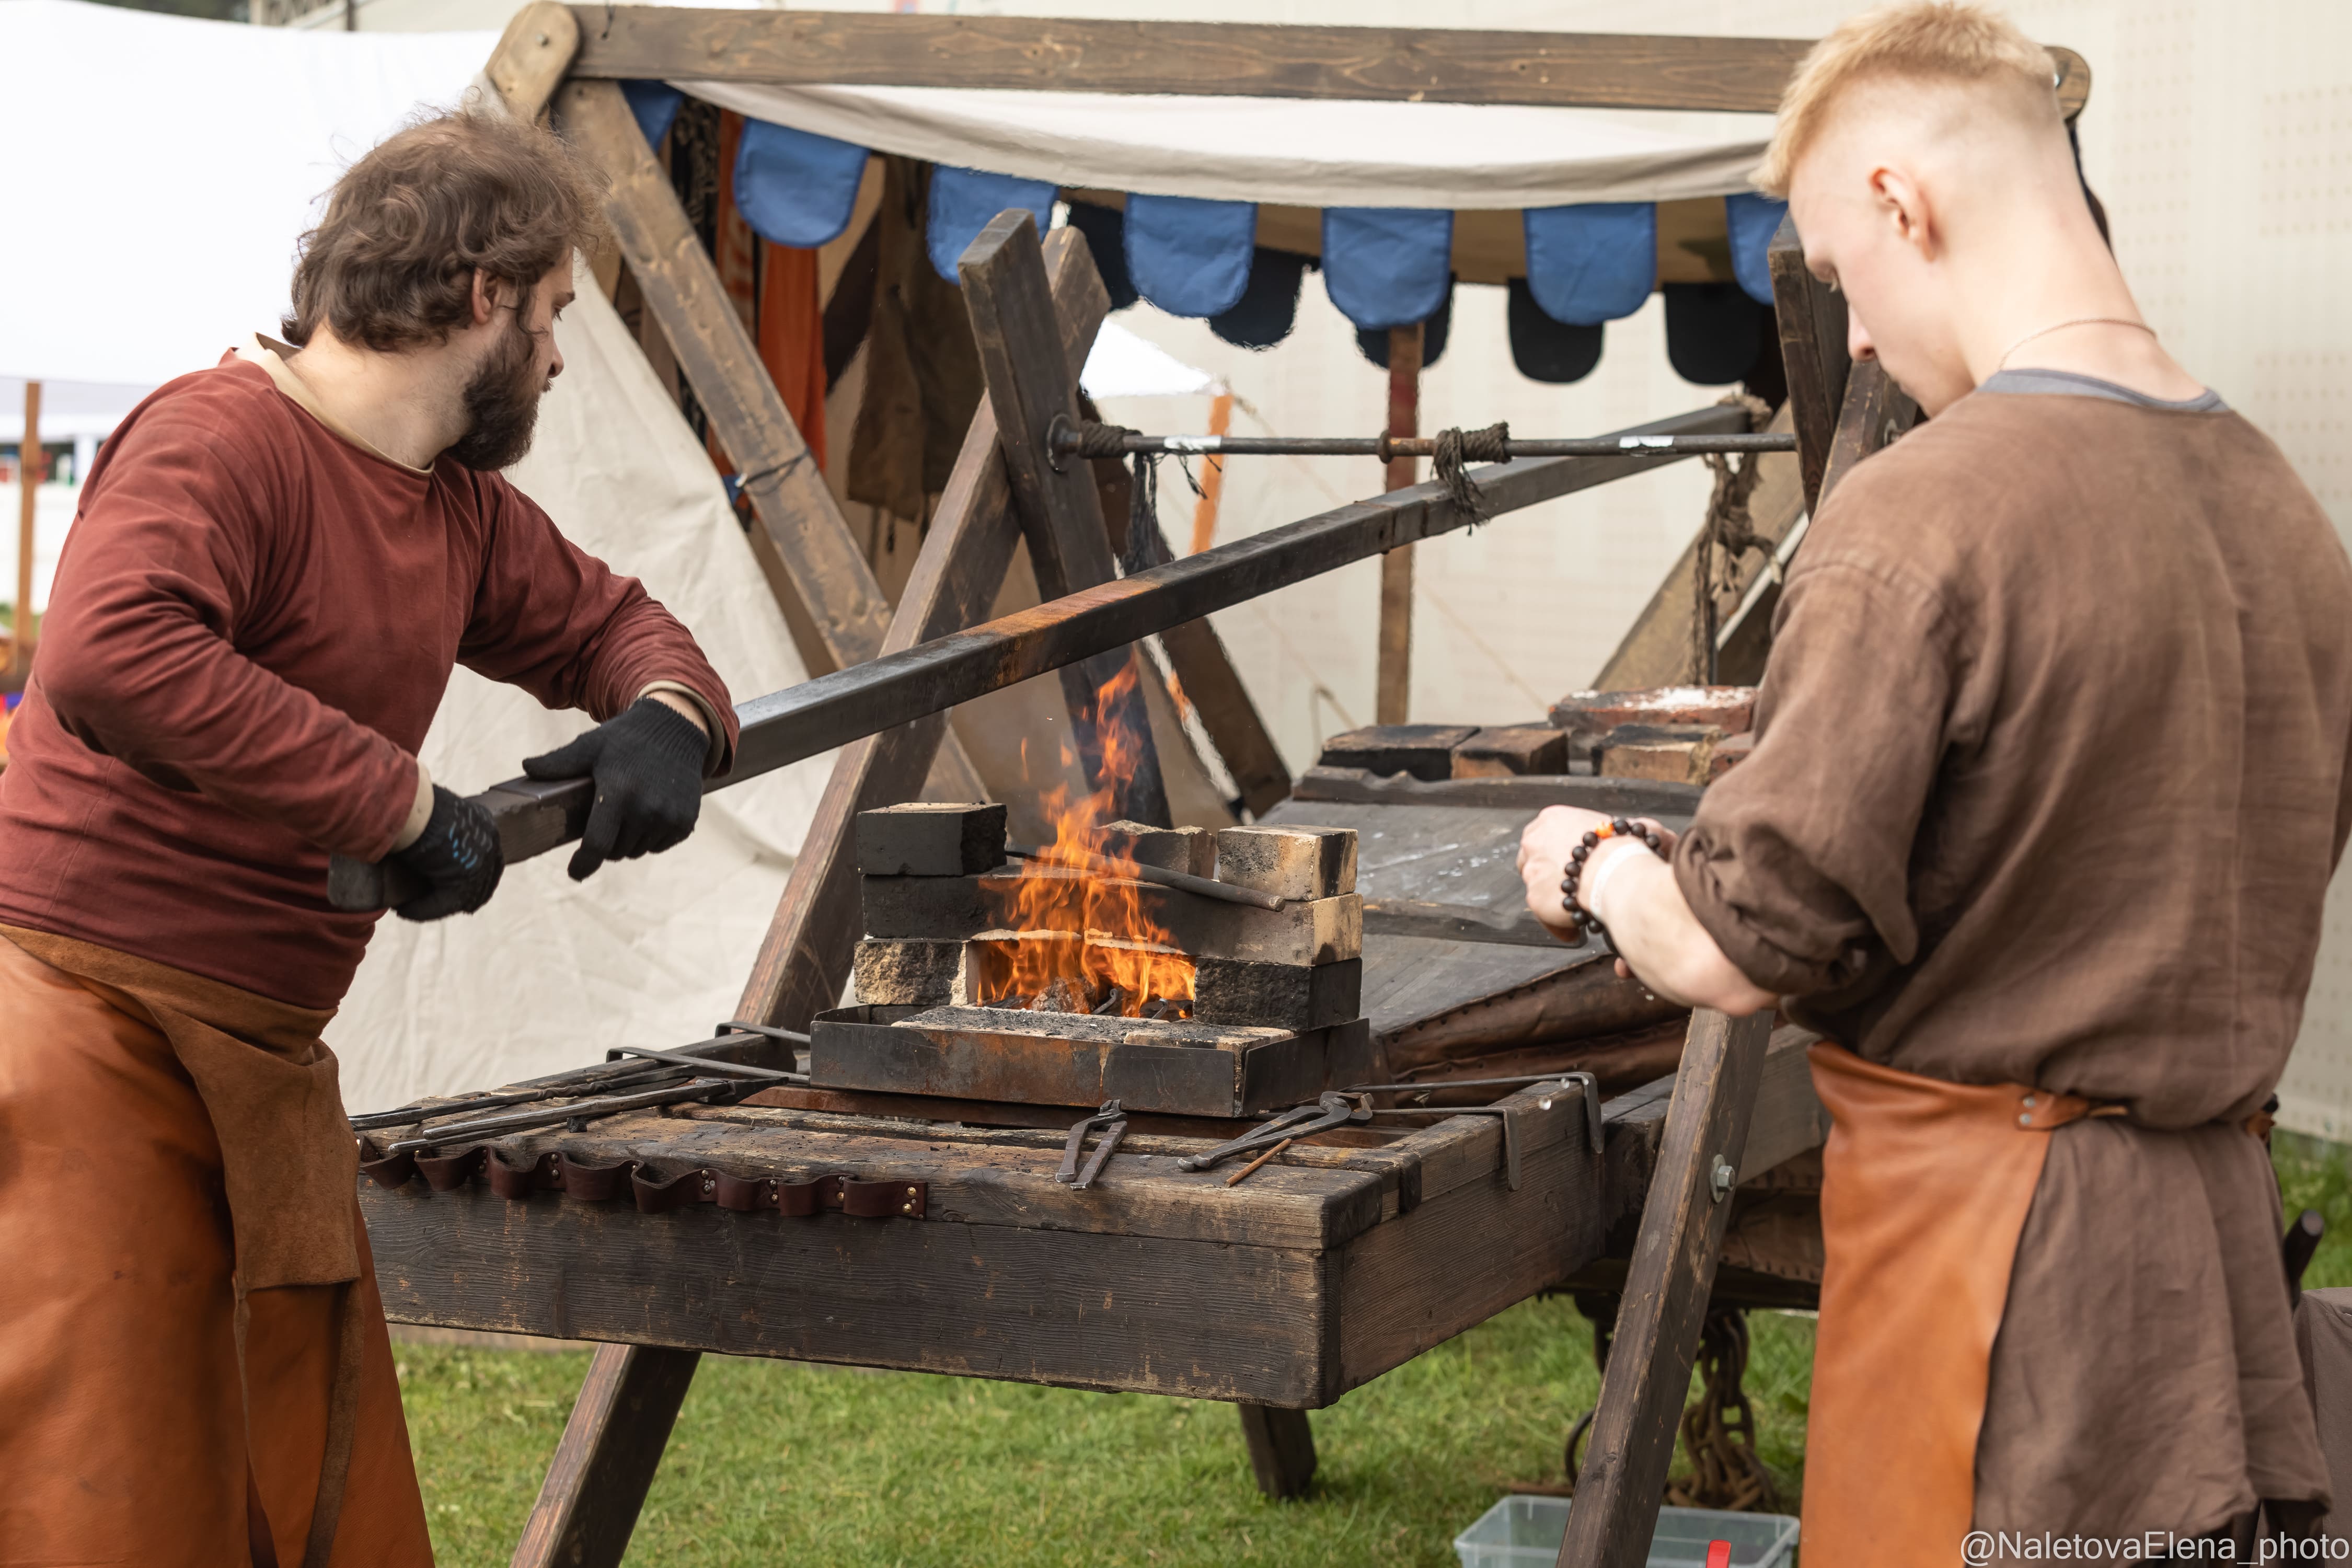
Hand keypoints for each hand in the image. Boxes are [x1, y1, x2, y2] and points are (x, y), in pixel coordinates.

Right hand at [392, 785, 504, 920]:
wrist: (408, 804)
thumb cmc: (410, 802)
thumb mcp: (429, 812)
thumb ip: (435, 828)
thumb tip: (418, 835)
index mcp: (483, 823)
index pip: (485, 856)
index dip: (474, 874)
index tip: (452, 883)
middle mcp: (488, 842)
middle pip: (483, 880)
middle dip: (464, 895)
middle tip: (439, 903)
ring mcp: (480, 862)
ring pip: (462, 896)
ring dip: (438, 905)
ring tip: (413, 907)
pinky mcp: (464, 881)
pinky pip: (444, 904)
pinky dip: (423, 910)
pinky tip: (404, 910)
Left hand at [522, 697, 709, 880]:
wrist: (676, 729)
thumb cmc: (626, 738)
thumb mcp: (590, 746)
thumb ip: (558, 762)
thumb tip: (525, 767)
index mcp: (619, 794)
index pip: (598, 844)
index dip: (583, 864)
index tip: (574, 872)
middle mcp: (647, 810)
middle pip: (616, 852)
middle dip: (605, 845)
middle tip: (601, 824)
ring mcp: (669, 818)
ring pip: (638, 850)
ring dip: (627, 842)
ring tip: (624, 818)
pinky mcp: (686, 822)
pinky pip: (659, 845)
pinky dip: (650, 838)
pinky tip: (647, 816)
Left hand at [1517, 807, 1677, 964]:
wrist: (1614, 870)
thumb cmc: (1625, 849)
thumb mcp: (1631, 829)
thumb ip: (1640, 831)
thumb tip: (1665, 840)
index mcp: (1551, 819)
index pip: (1547, 837)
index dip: (1563, 854)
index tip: (1577, 868)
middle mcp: (1533, 841)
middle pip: (1537, 861)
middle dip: (1554, 876)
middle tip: (1577, 889)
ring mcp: (1531, 870)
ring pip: (1541, 889)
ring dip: (1560, 899)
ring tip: (1580, 910)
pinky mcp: (1534, 898)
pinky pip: (1545, 916)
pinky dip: (1560, 924)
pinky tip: (1576, 930)